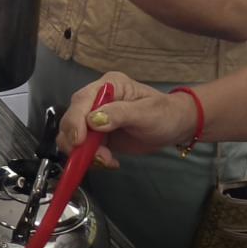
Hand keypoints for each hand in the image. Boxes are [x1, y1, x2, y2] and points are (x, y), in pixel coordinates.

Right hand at [56, 71, 194, 168]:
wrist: (174, 128)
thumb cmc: (165, 114)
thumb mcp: (147, 113)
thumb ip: (120, 114)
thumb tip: (94, 120)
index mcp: (109, 86)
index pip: (82, 100)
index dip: (75, 121)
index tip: (79, 141)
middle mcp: (97, 100)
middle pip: (71, 119)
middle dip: (79, 141)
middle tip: (98, 156)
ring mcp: (95, 119)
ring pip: (73, 136)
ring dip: (85, 153)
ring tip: (107, 160)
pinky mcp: (97, 136)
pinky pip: (84, 149)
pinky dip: (92, 159)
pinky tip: (110, 161)